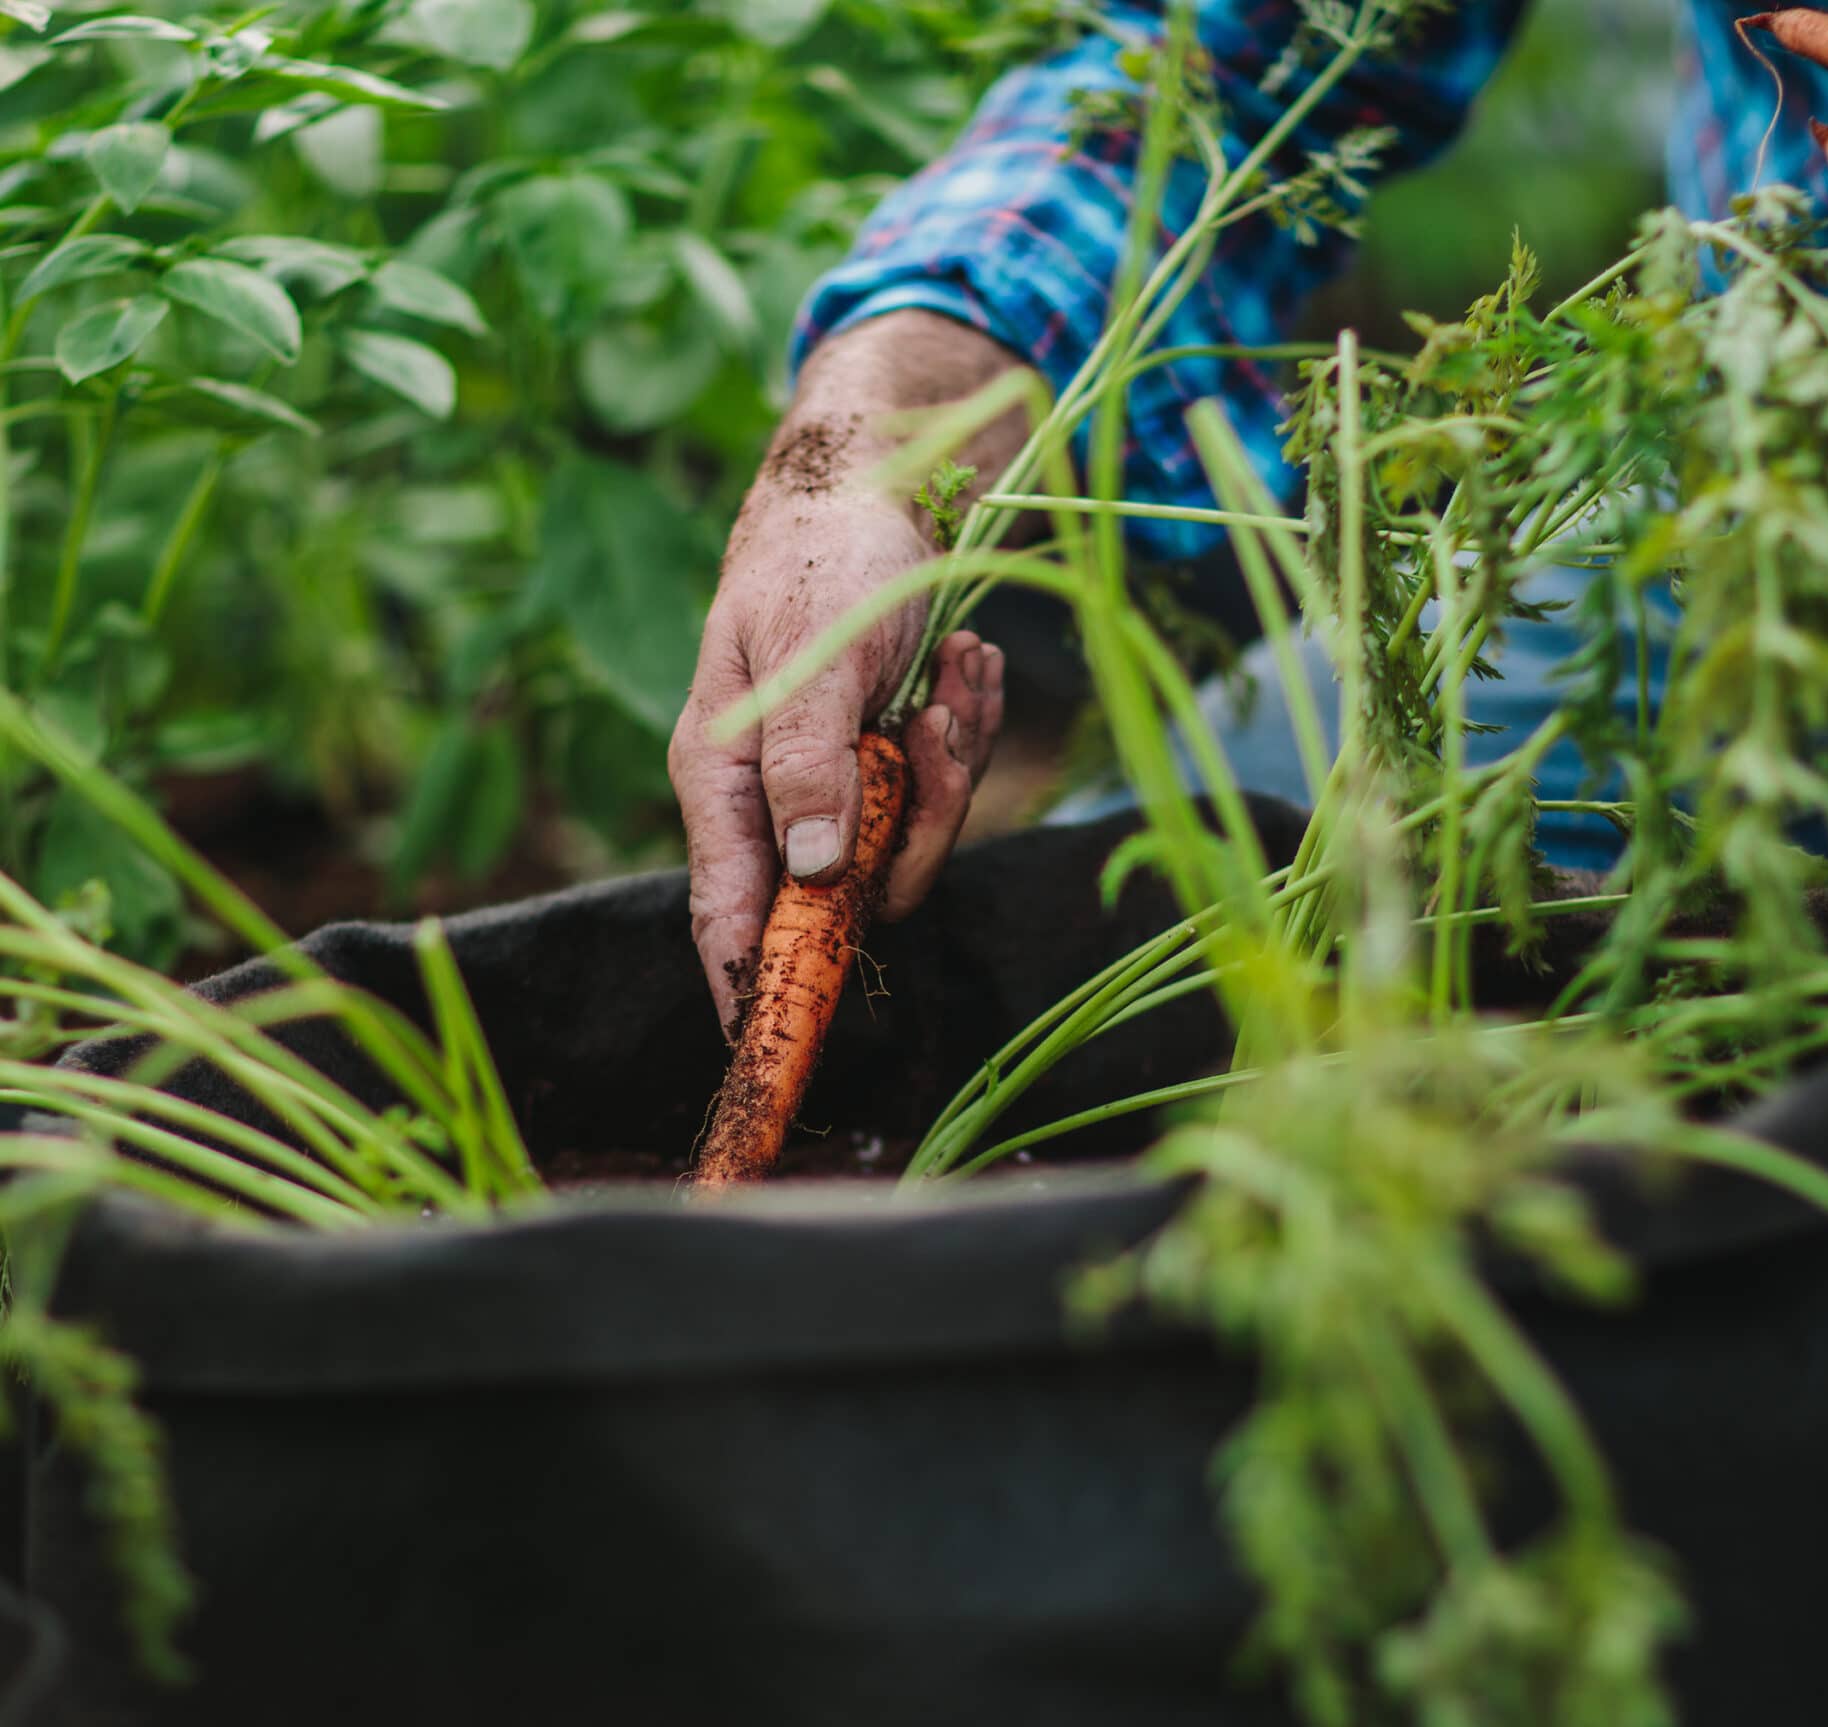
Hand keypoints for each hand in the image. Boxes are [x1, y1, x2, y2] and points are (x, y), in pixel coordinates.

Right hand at [669, 311, 1026, 1032]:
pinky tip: (968, 663)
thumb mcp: (815, 657)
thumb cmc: (823, 558)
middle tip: (932, 718)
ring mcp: (839, 777)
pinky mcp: (890, 754)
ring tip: (956, 668)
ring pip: (908, 837)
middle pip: (851, 882)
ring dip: (950, 758)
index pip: (725, 910)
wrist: (878, 480)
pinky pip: (942, 787)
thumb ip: (811, 764)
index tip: (773, 1049)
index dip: (748, 984)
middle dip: (912, 813)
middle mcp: (779, 792)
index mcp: (724, 776)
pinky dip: (967, 728)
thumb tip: (815, 874)